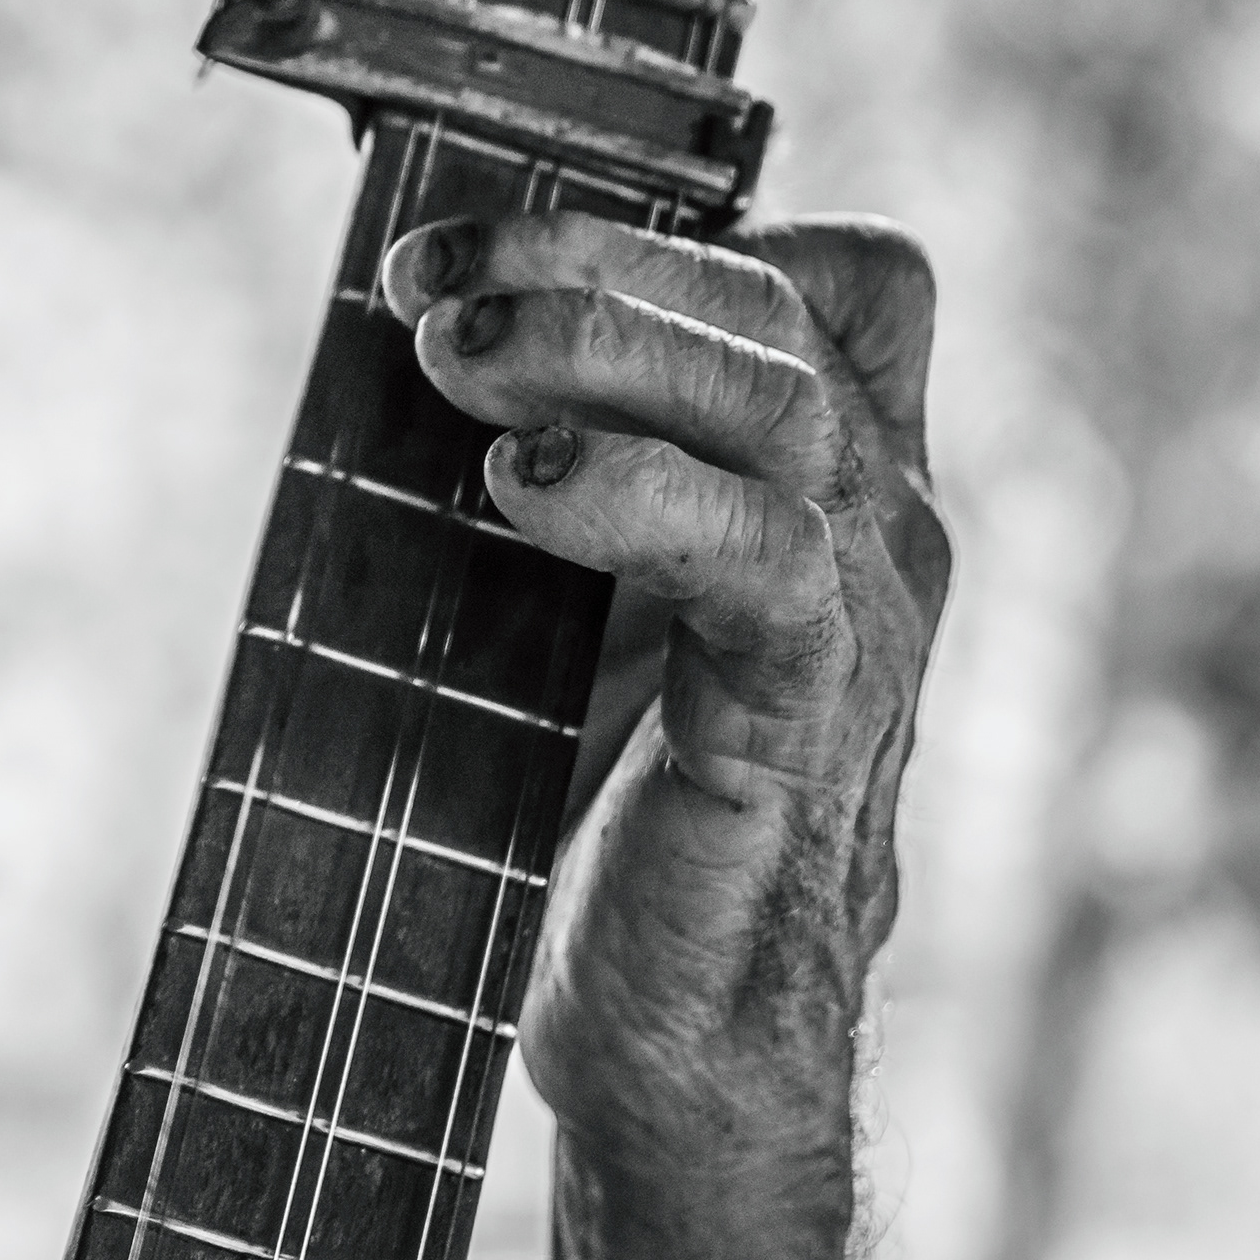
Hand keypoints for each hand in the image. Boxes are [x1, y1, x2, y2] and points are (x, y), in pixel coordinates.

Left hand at [378, 212, 950, 1172]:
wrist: (666, 1028)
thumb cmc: (593, 798)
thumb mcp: (560, 591)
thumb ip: (534, 460)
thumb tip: (392, 332)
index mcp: (820, 477)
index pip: (830, 277)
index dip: (668, 231)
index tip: (470, 252)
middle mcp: (867, 523)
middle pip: (784, 303)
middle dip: (592, 258)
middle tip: (431, 283)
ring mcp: (853, 614)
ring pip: (784, 401)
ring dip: (607, 347)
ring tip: (456, 358)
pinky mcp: (803, 715)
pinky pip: (764, 560)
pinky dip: (641, 495)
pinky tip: (522, 487)